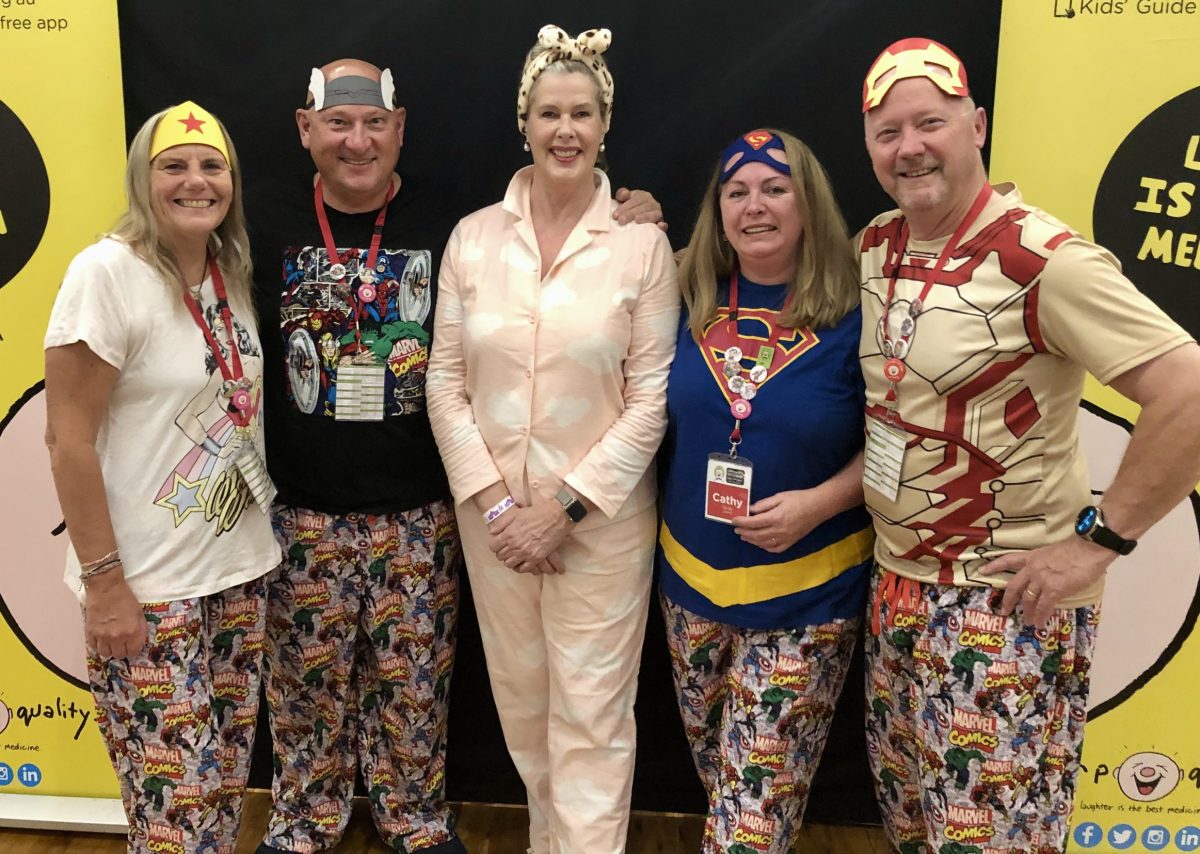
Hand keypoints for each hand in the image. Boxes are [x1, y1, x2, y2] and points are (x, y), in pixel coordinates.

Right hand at [83, 574, 148, 658]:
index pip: (133, 652)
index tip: (132, 645)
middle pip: (119, 655)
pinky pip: (93, 646)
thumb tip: (139, 641)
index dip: (134, 649)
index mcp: (132, 632)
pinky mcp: (90, 632)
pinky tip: (101, 638)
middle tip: (122, 643)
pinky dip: (98, 644)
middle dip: (122, 650)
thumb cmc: (125, 598)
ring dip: (109, 649)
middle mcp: (117, 637)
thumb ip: (140, 629)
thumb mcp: (139, 613)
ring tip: (111, 642)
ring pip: (105, 654)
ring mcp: (102, 636)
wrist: (106, 587)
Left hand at [489, 501, 571, 571]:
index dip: (495, 545)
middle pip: (500, 556)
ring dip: (510, 560)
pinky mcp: (536, 558)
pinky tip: (522, 562)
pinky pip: (523, 569)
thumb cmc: (536, 513)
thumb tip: (492, 533)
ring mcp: (526, 553)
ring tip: (514, 555)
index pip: (493, 547)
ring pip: (509, 564)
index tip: (500, 544)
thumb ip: (501, 524)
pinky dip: (520, 567)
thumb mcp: (516, 514)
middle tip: (508, 549)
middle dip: (502, 552)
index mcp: (509, 534)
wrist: (556, 517)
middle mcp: (515, 546)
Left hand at [613, 187, 667, 231]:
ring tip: (637, 221)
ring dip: (646, 217)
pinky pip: (664, 225)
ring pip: (654, 214)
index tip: (615, 215)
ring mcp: (658, 214)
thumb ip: (621, 195)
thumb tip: (624, 194)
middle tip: (621, 221)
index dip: (625, 207)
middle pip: (643, 207)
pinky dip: (663, 226)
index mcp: (642, 196)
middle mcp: (652, 203)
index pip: (635, 200)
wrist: (636, 219)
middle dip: (631, 213)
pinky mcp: (662, 225)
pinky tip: (660, 226)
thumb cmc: (628, 210)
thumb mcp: (623, 201)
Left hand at [732, 490, 823, 552]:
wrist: (818, 507)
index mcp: (776, 517)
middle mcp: (779, 530)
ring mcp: (786, 538)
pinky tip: (760, 543)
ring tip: (744, 536)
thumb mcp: (780, 496)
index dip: (741, 522)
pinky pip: (775, 549)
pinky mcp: (791, 542)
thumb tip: (750, 510)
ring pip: (763, 543)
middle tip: (736, 529)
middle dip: (744, 532)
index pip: (753, 522)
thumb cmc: (799, 498)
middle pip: (756, 535)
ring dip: (751, 540)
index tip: (733, 520)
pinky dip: (764, 547)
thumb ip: (764, 504)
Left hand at [979, 535, 1114, 627]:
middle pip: (1013, 586)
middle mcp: (1032, 569)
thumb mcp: (1054, 553)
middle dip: (1008, 600)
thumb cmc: (1078, 548)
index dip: (994, 566)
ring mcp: (1041, 580)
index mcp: (1032, 556)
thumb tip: (1052, 574)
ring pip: (1028, 600)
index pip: (1008, 560)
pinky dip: (1040, 617)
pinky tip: (1039, 624)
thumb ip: (1048, 564)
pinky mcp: (1053, 590)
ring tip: (1028, 621)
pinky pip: (1043, 608)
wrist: (1090, 549)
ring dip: (1027, 612)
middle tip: (1004, 611)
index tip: (982, 571)